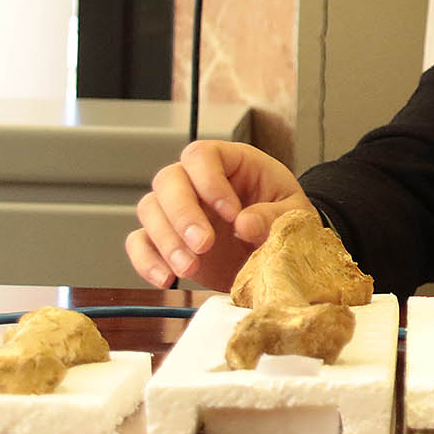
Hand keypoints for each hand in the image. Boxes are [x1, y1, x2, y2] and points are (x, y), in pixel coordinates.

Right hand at [125, 140, 314, 290]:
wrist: (276, 254)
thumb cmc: (285, 221)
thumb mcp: (294, 214)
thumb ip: (274, 216)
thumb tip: (244, 224)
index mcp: (231, 163)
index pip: (202, 156)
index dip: (210, 181)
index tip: (231, 213)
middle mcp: (198, 181)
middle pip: (169, 180)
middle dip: (182, 214)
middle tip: (204, 245)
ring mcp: (178, 210)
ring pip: (150, 209)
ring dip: (166, 240)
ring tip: (190, 267)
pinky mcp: (167, 240)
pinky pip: (140, 242)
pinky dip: (146, 261)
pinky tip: (166, 278)